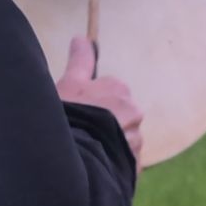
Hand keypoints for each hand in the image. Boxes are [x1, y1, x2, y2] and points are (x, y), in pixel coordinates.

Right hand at [56, 37, 142, 172]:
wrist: (74, 159)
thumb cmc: (70, 115)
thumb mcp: (69, 83)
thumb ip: (80, 61)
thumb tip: (81, 38)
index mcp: (120, 90)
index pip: (109, 94)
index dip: (91, 103)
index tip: (79, 112)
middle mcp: (134, 113)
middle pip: (118, 117)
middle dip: (104, 124)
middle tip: (81, 133)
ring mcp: (135, 141)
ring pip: (121, 141)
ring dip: (108, 145)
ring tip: (87, 153)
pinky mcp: (133, 166)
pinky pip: (122, 163)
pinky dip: (111, 164)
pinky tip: (94, 165)